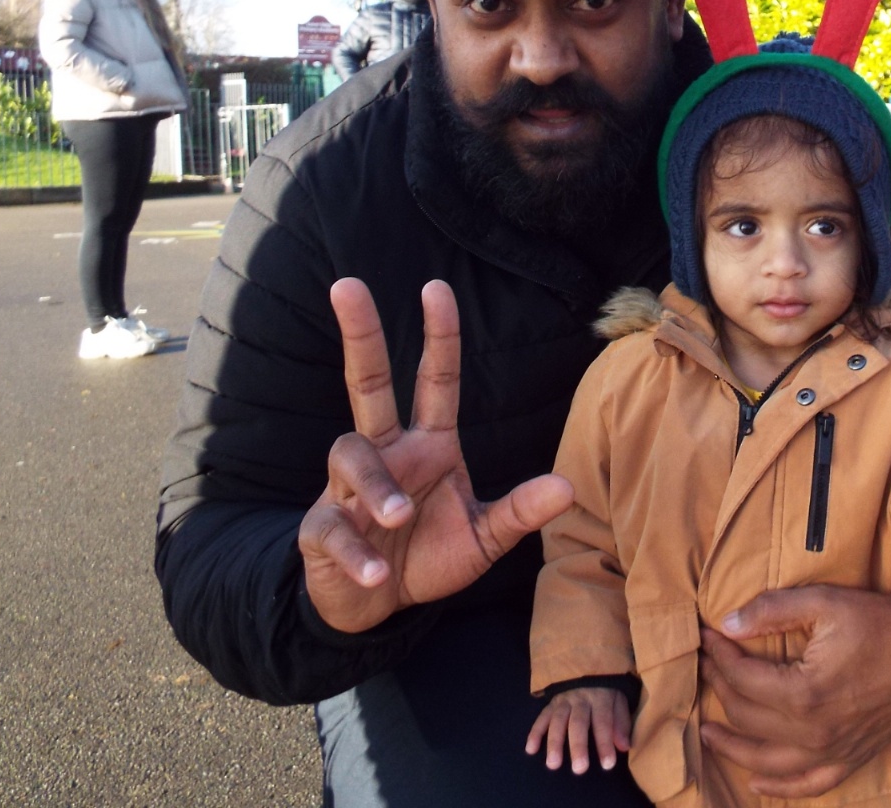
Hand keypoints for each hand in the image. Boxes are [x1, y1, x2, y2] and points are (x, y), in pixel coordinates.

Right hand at [297, 278, 573, 632]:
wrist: (374, 606)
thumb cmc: (429, 557)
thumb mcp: (484, 537)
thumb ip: (520, 512)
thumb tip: (568, 487)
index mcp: (428, 446)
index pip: (435, 381)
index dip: (439, 336)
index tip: (436, 286)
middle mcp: (386, 453)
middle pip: (367, 381)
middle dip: (360, 333)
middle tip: (347, 284)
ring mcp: (347, 487)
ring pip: (350, 455)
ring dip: (376, 486)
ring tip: (400, 519)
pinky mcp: (322, 528)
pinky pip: (333, 527)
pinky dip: (356, 552)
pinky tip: (377, 574)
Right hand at [525, 687, 631, 773]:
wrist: (586, 660)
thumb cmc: (606, 689)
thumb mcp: (619, 699)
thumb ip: (621, 723)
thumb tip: (624, 747)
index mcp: (601, 698)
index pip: (603, 722)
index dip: (605, 743)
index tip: (607, 764)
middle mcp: (581, 699)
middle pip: (578, 723)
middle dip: (578, 746)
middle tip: (579, 769)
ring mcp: (564, 700)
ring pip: (558, 721)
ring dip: (554, 743)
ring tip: (553, 764)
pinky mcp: (551, 702)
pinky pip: (542, 717)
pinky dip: (535, 733)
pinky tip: (531, 749)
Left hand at [699, 585, 890, 797]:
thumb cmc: (878, 621)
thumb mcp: (822, 603)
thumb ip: (770, 612)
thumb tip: (726, 625)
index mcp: (806, 693)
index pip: (743, 679)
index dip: (720, 656)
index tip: (709, 637)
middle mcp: (817, 732)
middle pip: (748, 717)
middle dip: (720, 689)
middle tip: (708, 667)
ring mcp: (835, 751)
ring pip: (768, 761)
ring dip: (733, 748)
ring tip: (708, 732)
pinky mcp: (852, 758)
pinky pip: (809, 785)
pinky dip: (780, 788)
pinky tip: (757, 783)